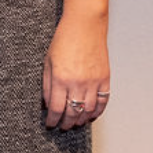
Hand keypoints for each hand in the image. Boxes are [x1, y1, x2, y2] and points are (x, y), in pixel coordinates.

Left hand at [42, 14, 109, 130]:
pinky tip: (91, 115)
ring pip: (89, 110)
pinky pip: (103, 101)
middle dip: (66, 123)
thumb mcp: (48, 62)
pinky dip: (97, 111)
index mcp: (61, 79)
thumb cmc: (64, 40)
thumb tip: (48, 104)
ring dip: (81, 120)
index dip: (53, 120)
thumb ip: (47, 85)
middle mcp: (78, 83)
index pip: (56, 109)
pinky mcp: (105, 78)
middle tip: (63, 127)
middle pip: (73, 113)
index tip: (50, 124)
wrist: (85, 25)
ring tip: (75, 123)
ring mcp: (94, 81)